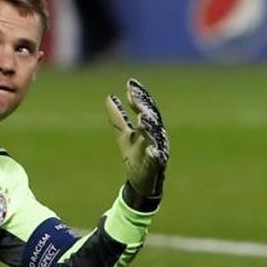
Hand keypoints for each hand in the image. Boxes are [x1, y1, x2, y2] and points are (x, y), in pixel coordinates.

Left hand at [104, 79, 169, 197]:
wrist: (141, 182)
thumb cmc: (135, 156)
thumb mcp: (124, 135)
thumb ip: (117, 118)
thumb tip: (108, 97)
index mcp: (149, 128)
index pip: (145, 107)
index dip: (138, 95)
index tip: (129, 83)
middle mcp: (156, 136)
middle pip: (151, 118)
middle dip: (143, 107)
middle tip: (134, 95)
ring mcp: (158, 150)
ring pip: (156, 137)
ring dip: (149, 127)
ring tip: (141, 118)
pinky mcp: (156, 166)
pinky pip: (157, 160)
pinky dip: (155, 155)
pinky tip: (151, 151)